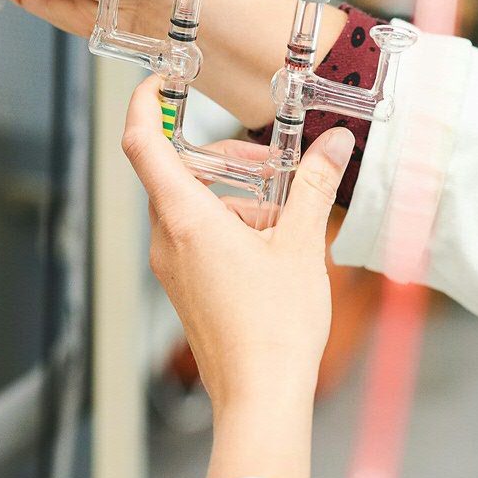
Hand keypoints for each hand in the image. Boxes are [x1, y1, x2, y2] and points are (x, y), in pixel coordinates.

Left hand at [121, 77, 355, 477]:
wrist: (261, 398)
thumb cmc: (275, 330)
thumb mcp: (302, 246)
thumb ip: (314, 187)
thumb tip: (333, 145)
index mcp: (186, 219)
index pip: (143, 143)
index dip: (144, 103)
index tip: (160, 79)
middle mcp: (168, 240)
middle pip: (179, 172)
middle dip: (227, 158)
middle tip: (275, 164)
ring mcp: (173, 267)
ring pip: (194, 206)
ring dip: (238, 195)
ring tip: (289, 215)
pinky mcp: (186, 287)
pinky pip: (200, 236)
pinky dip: (233, 225)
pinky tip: (278, 245)